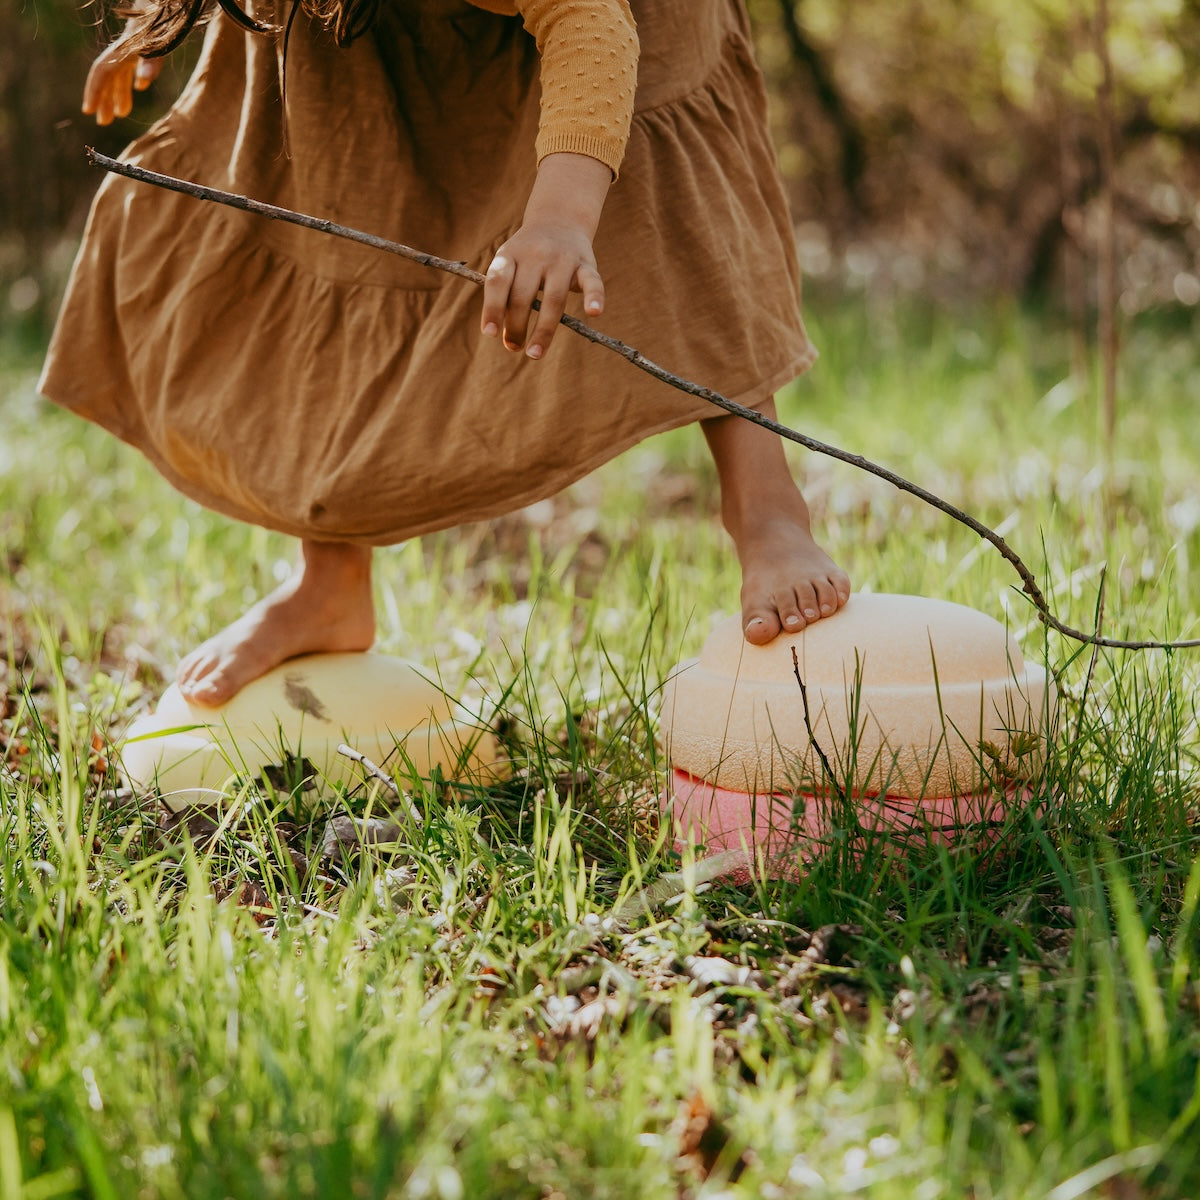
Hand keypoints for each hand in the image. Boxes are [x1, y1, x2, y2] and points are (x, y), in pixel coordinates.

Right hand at [82, 31, 163, 125]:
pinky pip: (134, 64)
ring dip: (119, 93)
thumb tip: (143, 83)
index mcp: (124, 50)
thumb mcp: (160, 43)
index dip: (95, 91)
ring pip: (121, 72)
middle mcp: (125, 49)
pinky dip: (134, 78)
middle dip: (104, 99)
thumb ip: (152, 62)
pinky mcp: (144, 44)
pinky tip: (139, 88)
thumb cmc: (165, 22)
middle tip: (103, 121)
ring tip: (119, 114)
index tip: (89, 111)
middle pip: (109, 76)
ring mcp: (133, 47)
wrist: (169, 2)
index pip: (102, 72)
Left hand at [480, 152, 611, 360]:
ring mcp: (562, 259)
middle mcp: (536, 254)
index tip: (490, 333)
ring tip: (534, 353)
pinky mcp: (586, 264)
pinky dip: (595, 296)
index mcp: (511, 254)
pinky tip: (594, 313)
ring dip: (544, 330)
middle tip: (514, 347)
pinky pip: (592, 282)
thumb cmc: (528, 255)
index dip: (492, 308)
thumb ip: (504, 294)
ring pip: (553, 298)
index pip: (498, 281)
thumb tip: (504, 335)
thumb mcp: (510, 263)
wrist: (559, 219)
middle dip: (516, 326)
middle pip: (523, 295)